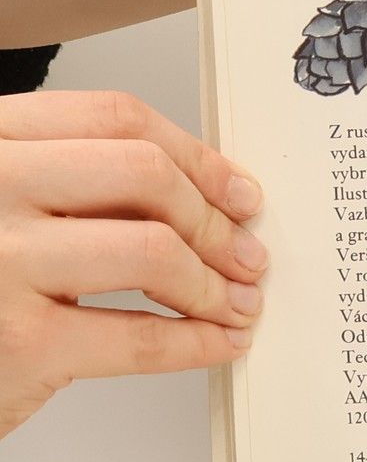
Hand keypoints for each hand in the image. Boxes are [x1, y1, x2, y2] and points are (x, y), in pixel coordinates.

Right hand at [0, 91, 265, 438]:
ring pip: (152, 250)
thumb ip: (74, 184)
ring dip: (213, 282)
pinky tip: (217, 343)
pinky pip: (138, 338)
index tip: (237, 190)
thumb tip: (204, 194)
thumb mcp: (3, 206)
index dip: (195, 155)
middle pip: (143, 173)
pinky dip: (195, 342)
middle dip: (213, 219)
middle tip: (246, 253)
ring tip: (236, 302)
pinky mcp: (18, 343)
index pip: (114, 118)